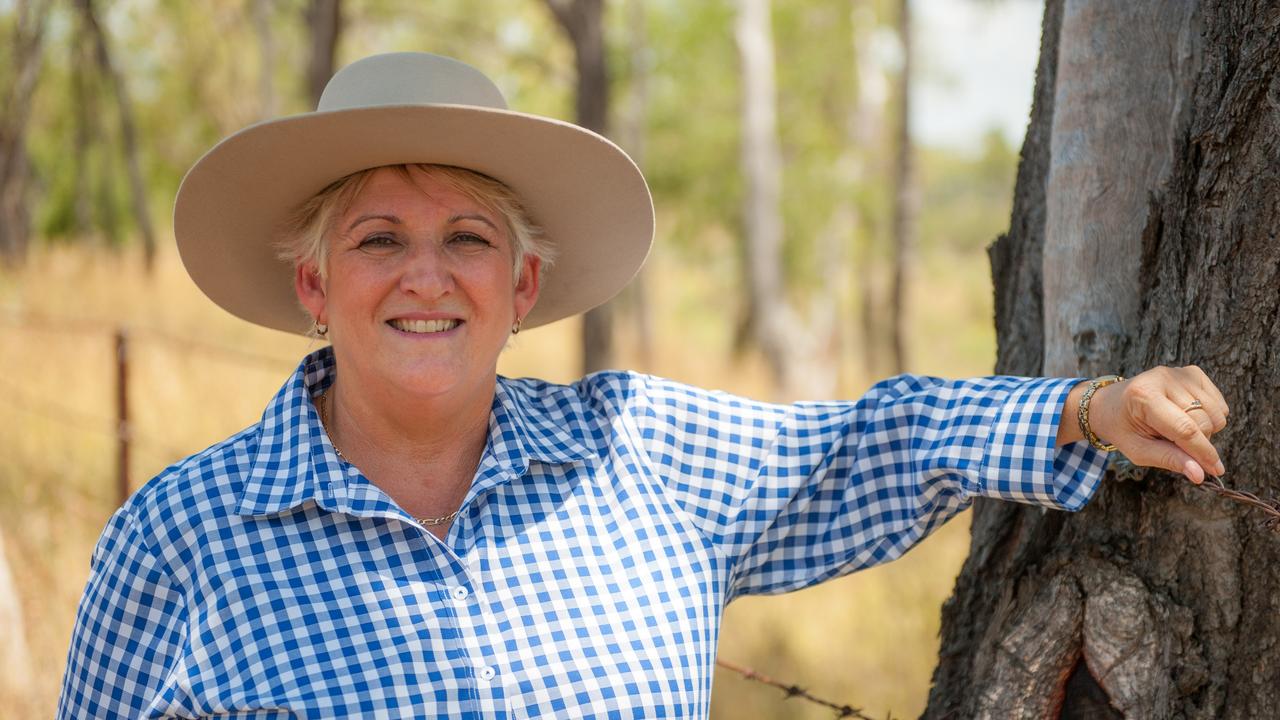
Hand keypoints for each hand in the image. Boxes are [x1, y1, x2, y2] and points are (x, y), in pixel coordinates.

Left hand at [1065, 366, 1228, 483]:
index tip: (1216, 471)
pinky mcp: (1193, 372)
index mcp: (1144, 396)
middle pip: (1204, 422)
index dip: (1203, 452)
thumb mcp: (1138, 450)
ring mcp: (1180, 372)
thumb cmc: (1123, 429)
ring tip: (1178, 430)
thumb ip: (1169, 460)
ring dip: (1206, 431)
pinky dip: (1211, 417)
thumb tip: (1200, 475)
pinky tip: (1189, 418)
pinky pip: (1220, 404)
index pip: (1184, 429)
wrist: (1111, 403)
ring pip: (1217, 414)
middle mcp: (1163, 378)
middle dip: (1200, 443)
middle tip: (1176, 444)